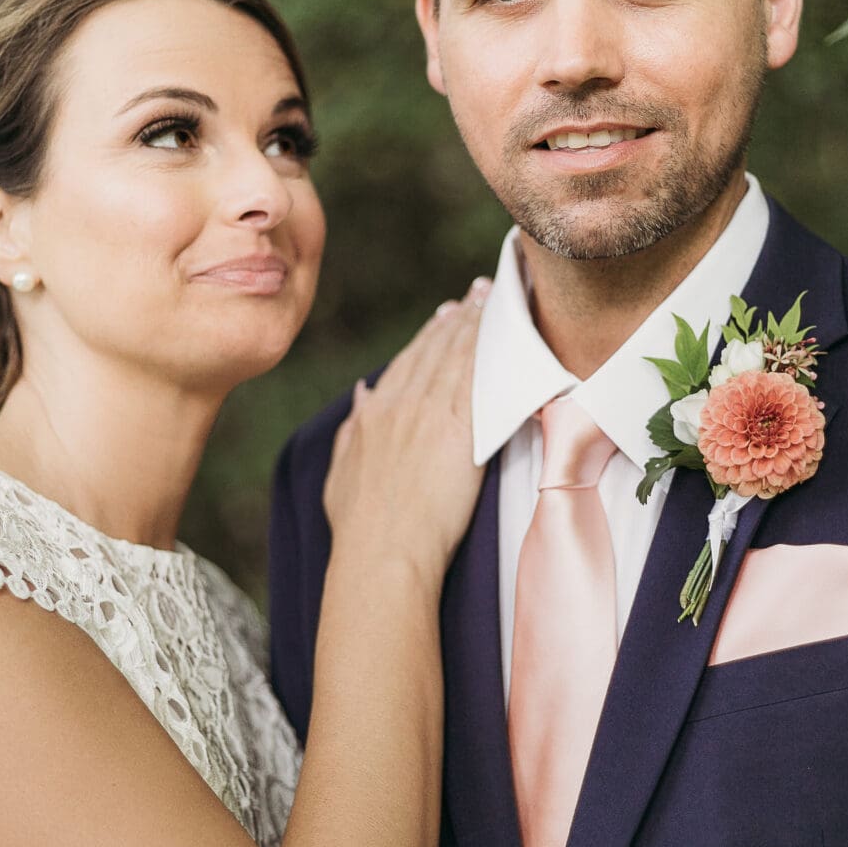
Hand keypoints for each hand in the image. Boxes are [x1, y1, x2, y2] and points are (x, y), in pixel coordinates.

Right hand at [324, 279, 489, 581]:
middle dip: (458, 318)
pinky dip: (490, 352)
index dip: (429, 336)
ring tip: (494, 302)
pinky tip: (506, 336)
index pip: (407, 362)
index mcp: (373, 415)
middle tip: (478, 293)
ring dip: (477, 325)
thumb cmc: (360, 528)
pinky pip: (478, 380)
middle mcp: (400, 406)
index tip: (445, 314)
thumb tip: (361, 394)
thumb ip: (351, 430)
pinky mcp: (459, 431)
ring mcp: (429, 415)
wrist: (383, 552)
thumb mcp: (341, 473)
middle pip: (435, 350)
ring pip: (458, 357)